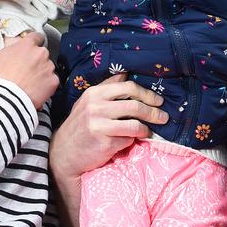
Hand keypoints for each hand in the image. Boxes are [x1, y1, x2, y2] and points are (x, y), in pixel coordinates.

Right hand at [0, 31, 58, 109]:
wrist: (7, 98)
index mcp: (27, 45)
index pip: (37, 37)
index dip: (33, 42)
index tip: (29, 50)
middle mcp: (41, 54)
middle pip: (42, 53)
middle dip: (35, 60)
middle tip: (25, 70)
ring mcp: (49, 67)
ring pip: (48, 67)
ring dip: (41, 72)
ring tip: (29, 81)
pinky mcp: (53, 81)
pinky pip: (52, 81)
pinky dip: (46, 84)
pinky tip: (35, 88)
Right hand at [50, 74, 167, 181]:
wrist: (64, 153)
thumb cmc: (79, 127)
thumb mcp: (88, 102)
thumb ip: (107, 87)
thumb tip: (126, 72)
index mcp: (94, 93)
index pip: (127, 87)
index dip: (147, 94)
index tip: (158, 101)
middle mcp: (96, 107)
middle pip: (135, 106)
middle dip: (153, 112)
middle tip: (163, 117)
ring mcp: (100, 125)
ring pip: (135, 125)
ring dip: (146, 129)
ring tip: (148, 131)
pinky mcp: (104, 143)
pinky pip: (128, 140)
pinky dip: (132, 141)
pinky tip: (129, 141)